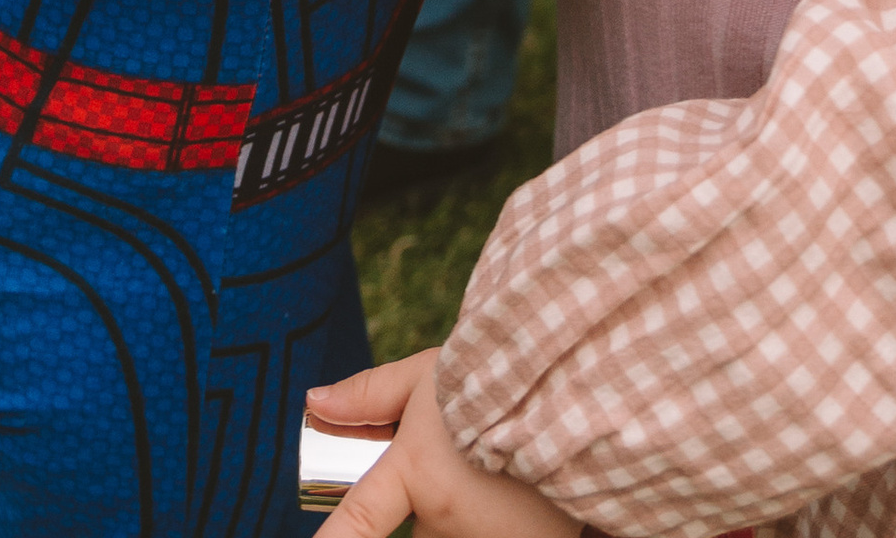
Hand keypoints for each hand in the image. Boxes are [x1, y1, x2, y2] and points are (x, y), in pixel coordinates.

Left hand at [309, 352, 582, 537]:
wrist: (581, 390)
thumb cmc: (496, 377)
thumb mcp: (426, 373)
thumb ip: (369, 393)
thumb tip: (315, 402)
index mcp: (418, 473)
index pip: (360, 521)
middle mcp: (451, 520)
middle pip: (422, 525)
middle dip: (430, 500)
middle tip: (460, 458)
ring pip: (459, 534)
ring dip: (469, 512)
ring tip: (500, 469)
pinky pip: (498, 536)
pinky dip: (503, 521)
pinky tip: (523, 493)